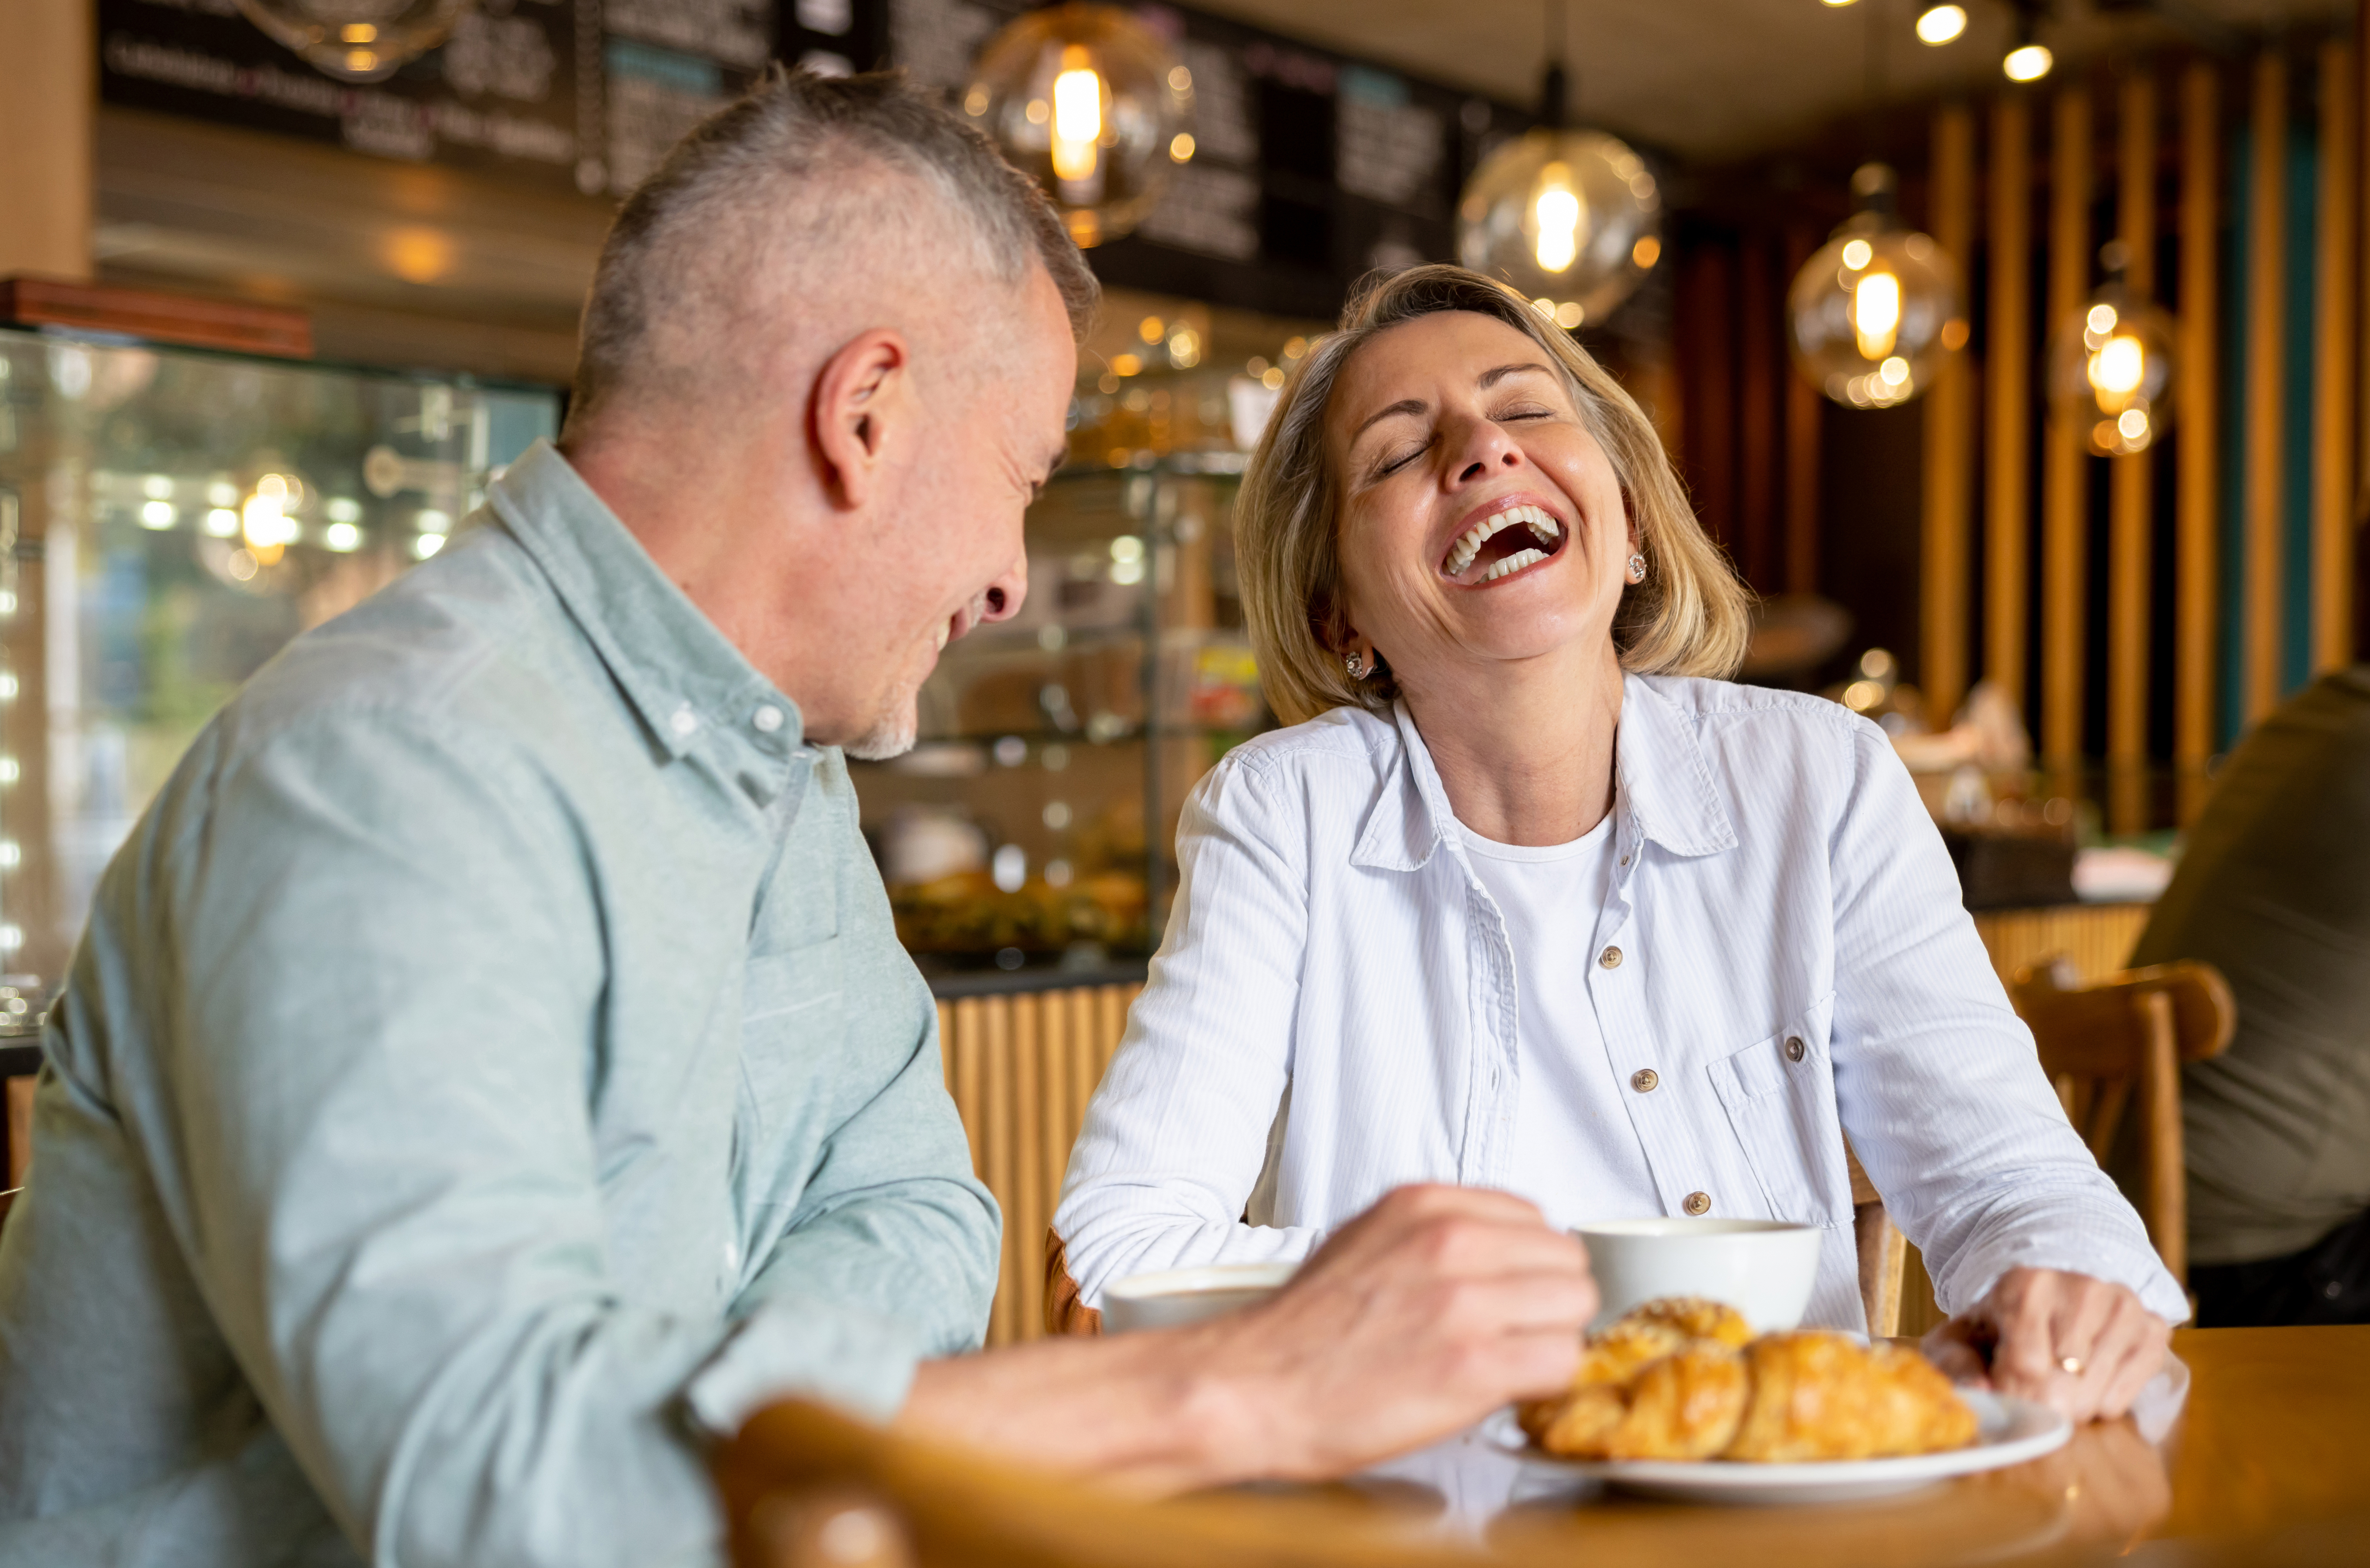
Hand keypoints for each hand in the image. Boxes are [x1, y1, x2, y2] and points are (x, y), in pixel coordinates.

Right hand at [1193, 1184, 1596, 1480]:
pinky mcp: (1473, 1366)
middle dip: (1550, 1301)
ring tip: (1510, 1362)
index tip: (1515, 1293)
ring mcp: (1464, 1302)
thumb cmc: (1301, 1332)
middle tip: (1517, 1333)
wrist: (1250, 1388)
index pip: (1536, 1219)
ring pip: (1575, 1309)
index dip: (1531, 1266)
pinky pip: (1561, 1362)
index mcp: (1424, 1206)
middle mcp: (1450, 1241)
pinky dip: (1543, 1381)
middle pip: (1568, 1261)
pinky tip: (1505, 1389)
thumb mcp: (1366, 1243)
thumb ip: (1433, 1235)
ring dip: (1551, 1340)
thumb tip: (1496, 1252)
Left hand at [1922, 1266, 2169, 1422]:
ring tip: (2054, 1386)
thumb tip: (1980, 1394)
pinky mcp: (2152, 1330)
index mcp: (2027, 1285)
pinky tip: (2084, 1382)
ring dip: (2069, 1408)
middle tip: (2029, 1397)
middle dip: (2041, 1405)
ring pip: (2095, 1397)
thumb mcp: (1962, 1337)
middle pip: (2064, 1385)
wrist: (2048, 1297)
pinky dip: (2100, 1405)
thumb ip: (1957, 1366)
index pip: (2027, 1364)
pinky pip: (2124, 1400)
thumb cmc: (2000, 1326)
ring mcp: (2124, 1308)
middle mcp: (2083, 1289)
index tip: (2005, 1399)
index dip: (2013, 1395)